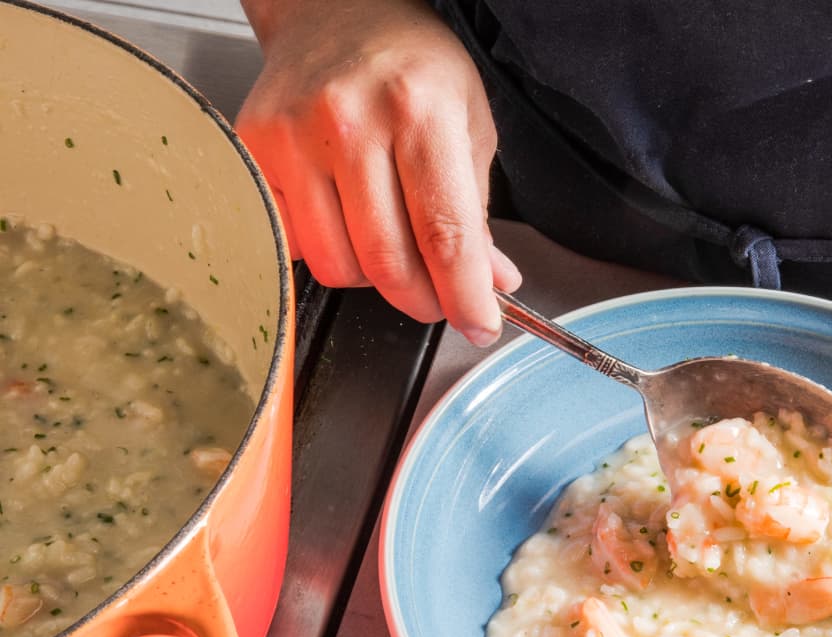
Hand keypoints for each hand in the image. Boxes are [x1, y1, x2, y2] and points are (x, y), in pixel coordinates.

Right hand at [237, 0, 519, 342]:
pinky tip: (346, 222)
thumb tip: (489, 288)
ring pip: (339, 266)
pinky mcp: (257, 151)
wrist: (338, 12)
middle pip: (388, 263)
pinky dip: (329, 253)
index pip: (445, 236)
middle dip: (423, 300)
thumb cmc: (410, 66)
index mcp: (418, 109)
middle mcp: (350, 119)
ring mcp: (295, 135)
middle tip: (438, 297)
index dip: (464, 298)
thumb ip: (476, 216)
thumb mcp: (470, 129)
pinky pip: (296, 245)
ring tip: (390, 243)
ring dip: (373, 278)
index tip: (479, 326)